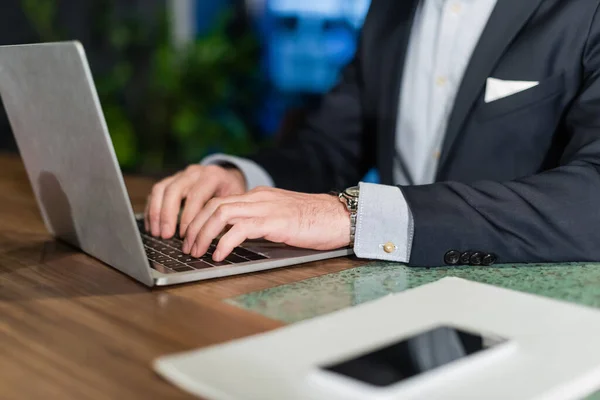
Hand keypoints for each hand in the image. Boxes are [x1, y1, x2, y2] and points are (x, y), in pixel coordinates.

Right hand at [145, 165, 245, 238]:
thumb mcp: (236, 203)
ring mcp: (182, 174)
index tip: (184, 236)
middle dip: (167, 215)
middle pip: (174, 190)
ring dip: (156, 213)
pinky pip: (156, 192)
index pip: (196, 196)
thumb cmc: (233, 195)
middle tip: (166, 236)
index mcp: (213, 176)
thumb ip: (225, 218)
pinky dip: (152, 210)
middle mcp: (195, 172)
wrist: (229, 178)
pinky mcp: (171, 179)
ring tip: (156, 233)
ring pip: (161, 189)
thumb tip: (217, 243)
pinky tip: (152, 227)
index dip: (188, 217)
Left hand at [182, 187, 350, 261]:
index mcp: (258, 197)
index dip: (199, 219)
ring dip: (203, 234)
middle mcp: (258, 198)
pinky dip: (223, 242)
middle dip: (194, 227)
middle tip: (188, 247)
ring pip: (221, 214)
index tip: (191, 237)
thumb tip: (236, 241)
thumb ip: (260, 224)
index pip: (219, 202)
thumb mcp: (281, 219)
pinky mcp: (274, 221)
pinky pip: (240, 229)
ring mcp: (266, 208)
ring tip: (197, 252)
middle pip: (213, 206)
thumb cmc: (315, 222)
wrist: (339, 217)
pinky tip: (218, 255)